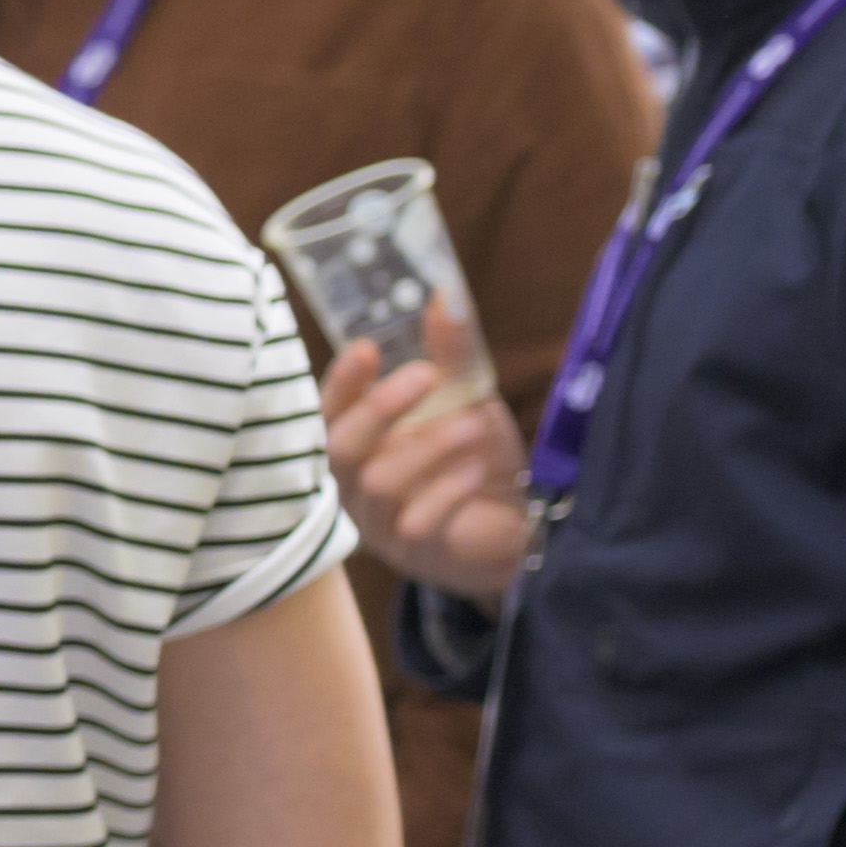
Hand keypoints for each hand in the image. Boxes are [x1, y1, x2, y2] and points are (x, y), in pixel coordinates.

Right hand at [321, 295, 537, 606]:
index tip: (367, 348)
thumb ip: (450, 356)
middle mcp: (354, 485)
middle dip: (380, 409)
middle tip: (426, 375)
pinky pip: (417, 522)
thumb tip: (447, 295)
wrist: (517, 528)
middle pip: (339, 448)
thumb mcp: (465, 400)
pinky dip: (446, 491)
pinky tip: (474, 470)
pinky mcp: (417, 551)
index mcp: (357, 445)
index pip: (328, 412)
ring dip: (426, 447)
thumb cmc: (476, 459)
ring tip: (472, 425)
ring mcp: (381, 523)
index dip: (341, 383)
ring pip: (378, 482)